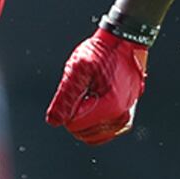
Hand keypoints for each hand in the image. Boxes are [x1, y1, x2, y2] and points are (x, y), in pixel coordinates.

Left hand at [46, 27, 148, 144]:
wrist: (123, 44)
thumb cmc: (101, 53)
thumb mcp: (77, 68)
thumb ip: (65, 97)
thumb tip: (54, 121)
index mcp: (109, 107)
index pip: (72, 124)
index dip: (67, 106)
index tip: (77, 86)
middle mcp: (120, 118)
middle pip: (80, 131)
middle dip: (76, 111)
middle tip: (84, 88)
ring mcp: (124, 119)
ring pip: (89, 134)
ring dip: (85, 116)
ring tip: (91, 93)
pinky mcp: (125, 118)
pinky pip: (101, 133)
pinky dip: (92, 122)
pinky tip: (94, 103)